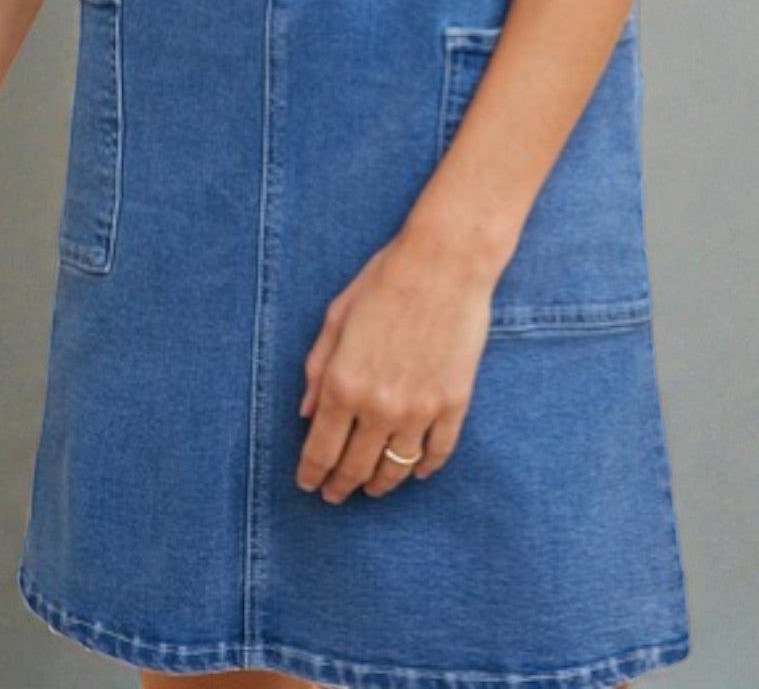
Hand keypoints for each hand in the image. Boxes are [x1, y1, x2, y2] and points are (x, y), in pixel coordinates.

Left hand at [295, 222, 495, 501]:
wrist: (444, 264)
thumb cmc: (384, 282)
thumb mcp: (336, 318)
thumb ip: (317, 368)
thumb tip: (304, 412)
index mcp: (343, 383)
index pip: (320, 449)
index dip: (312, 474)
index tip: (309, 485)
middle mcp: (378, 406)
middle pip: (356, 468)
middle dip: (341, 486)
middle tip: (334, 495)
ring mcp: (419, 410)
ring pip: (396, 469)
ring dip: (380, 484)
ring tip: (371, 488)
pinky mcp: (453, 405)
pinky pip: (437, 453)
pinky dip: (424, 469)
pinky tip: (415, 472)